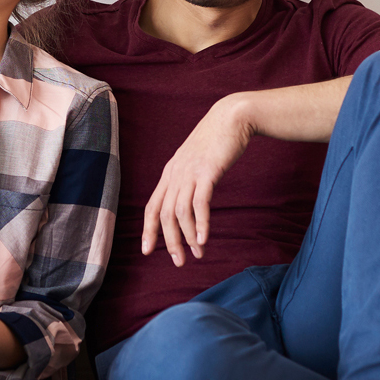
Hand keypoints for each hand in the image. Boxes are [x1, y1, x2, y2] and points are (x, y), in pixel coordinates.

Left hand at [142, 94, 254, 265]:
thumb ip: (189, 180)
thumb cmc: (216, 142)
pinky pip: (199, 203)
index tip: (147, 251)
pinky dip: (200, 223)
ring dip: (187, 237)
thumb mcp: (196, 162)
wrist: (232, 118)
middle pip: (164, 215)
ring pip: (180, 212)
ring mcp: (190, 172)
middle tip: (178, 262)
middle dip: (169, 241)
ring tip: (197, 254)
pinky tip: (203, 239)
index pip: (152, 207)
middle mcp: (175, 174)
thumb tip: (189, 203)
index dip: (148, 230)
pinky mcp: (207, 172)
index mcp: (169, 173)